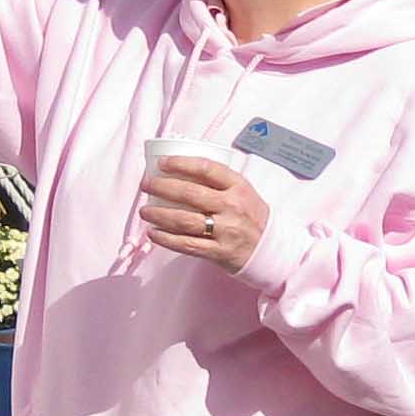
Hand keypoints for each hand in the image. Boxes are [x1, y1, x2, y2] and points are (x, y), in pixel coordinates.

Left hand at [140, 157, 269, 272]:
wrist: (269, 248)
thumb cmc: (251, 215)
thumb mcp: (243, 191)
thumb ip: (219, 182)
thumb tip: (182, 170)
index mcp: (238, 186)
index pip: (207, 169)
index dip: (182, 164)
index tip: (162, 163)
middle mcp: (232, 206)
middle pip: (190, 193)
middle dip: (162, 187)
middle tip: (146, 185)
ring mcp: (225, 230)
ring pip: (184, 220)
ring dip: (159, 214)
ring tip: (145, 211)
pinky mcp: (218, 251)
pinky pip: (186, 244)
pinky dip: (166, 238)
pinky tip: (154, 232)